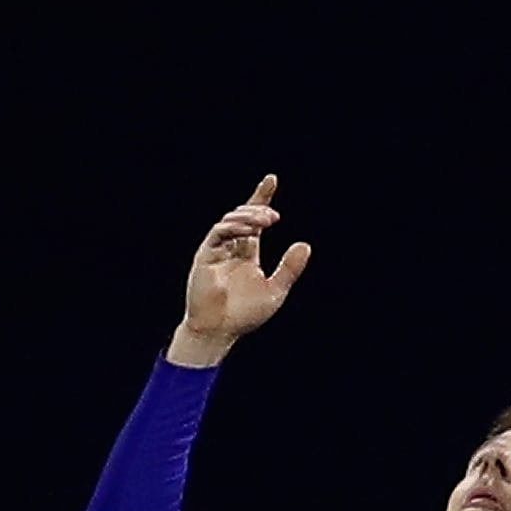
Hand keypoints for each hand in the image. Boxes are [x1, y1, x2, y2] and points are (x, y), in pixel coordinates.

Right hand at [170, 176, 310, 366]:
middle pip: (242, 216)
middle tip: (273, 215)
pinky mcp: (205, 257)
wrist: (220, 331)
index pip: (254, 220)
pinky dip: (234, 228)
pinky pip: (218, 234)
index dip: (261, 198)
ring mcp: (216, 251)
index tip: (271, 179)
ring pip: (230, 222)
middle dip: (257, 208)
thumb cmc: (245, 315)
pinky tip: (250, 229)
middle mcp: (231, 248)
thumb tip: (305, 244)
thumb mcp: (276, 290)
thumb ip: (289, 268)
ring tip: (266, 220)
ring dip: (248, 217)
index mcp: (247, 253)